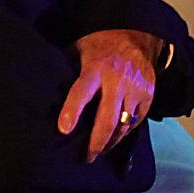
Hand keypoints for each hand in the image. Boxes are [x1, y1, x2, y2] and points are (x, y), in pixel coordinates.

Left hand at [61, 29, 161, 159]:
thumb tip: (45, 92)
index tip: (64, 130)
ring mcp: (135, 89)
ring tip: (100, 150)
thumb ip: (67, 71)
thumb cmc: (99, 45)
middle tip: (87, 157)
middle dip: (95, 143)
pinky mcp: (148, 94)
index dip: (72, 111)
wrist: (135, 35)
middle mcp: (117, 80)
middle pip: (106, 119)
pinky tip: (116, 136)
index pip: (81, 92)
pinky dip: (125, 131)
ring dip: (111, 141)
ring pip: (123, 125)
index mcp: (95, 68)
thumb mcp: (78, 50)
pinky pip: (136, 120)